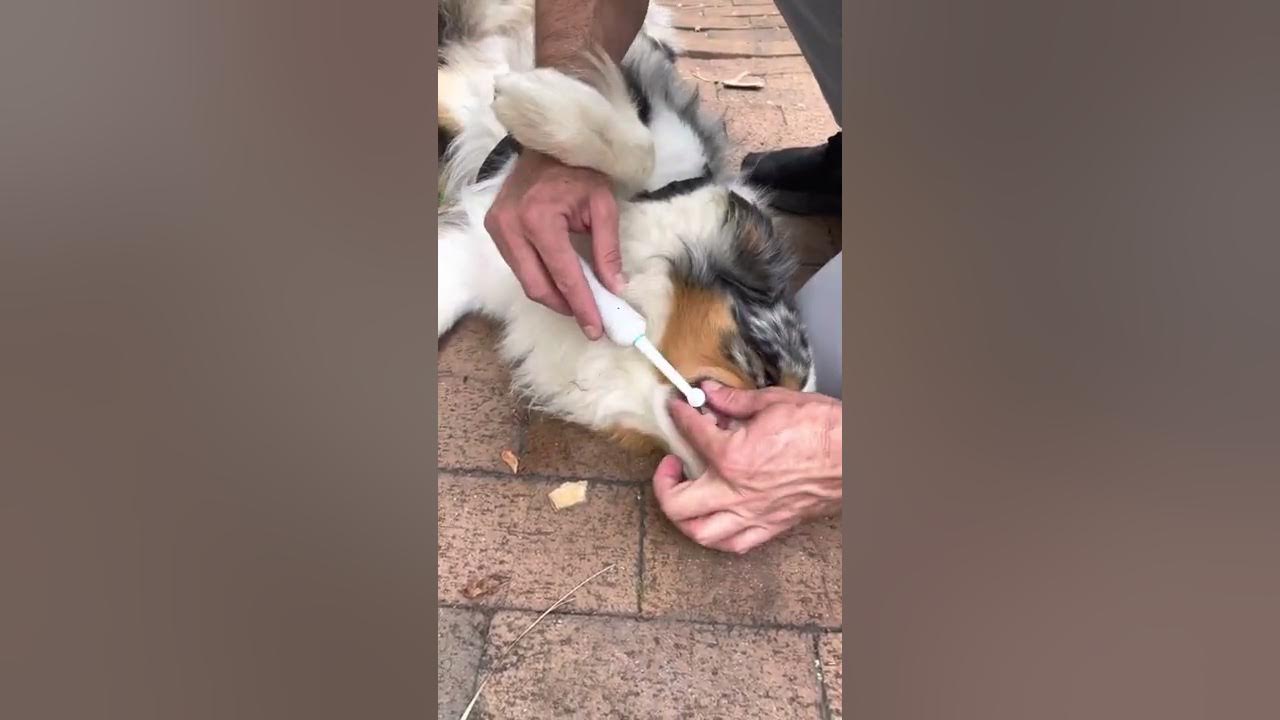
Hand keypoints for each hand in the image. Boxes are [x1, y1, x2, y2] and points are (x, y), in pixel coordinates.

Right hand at [483, 150, 623, 339]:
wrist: (546, 144)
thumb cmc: (578, 170)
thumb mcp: (603, 205)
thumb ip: (608, 249)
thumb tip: (615, 287)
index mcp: (540, 218)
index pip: (564, 275)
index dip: (582, 306)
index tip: (596, 328)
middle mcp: (511, 226)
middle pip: (538, 286)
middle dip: (566, 307)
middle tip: (590, 319)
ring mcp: (498, 228)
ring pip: (525, 280)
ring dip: (553, 295)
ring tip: (578, 301)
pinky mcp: (494, 228)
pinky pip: (518, 266)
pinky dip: (540, 278)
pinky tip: (560, 281)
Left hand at [653, 382, 841, 553]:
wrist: (856, 457)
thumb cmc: (823, 430)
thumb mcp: (774, 402)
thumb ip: (735, 402)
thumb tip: (712, 394)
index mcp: (733, 457)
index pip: (692, 434)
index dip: (680, 416)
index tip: (679, 410)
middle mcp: (737, 492)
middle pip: (677, 503)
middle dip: (663, 483)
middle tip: (670, 465)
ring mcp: (753, 514)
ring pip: (700, 532)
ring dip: (685, 516)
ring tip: (686, 496)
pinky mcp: (772, 525)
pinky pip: (735, 544)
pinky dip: (717, 534)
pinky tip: (716, 518)